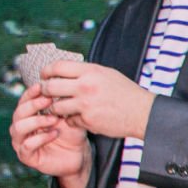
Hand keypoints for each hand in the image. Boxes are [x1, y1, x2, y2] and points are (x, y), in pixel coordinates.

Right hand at [9, 82, 93, 178]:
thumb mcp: (67, 116)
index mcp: (27, 116)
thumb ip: (60, 104)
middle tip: (49, 100)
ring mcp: (21, 142)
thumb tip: (57, 87)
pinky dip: (40, 138)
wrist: (78, 156)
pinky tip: (54, 133)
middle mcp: (20, 127)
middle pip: (18, 112)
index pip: (23, 101)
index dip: (30, 93)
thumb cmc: (71, 134)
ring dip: (36, 121)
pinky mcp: (26, 156)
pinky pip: (27, 145)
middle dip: (33, 105)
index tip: (42, 85)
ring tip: (53, 119)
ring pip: (18, 128)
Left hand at [40, 60, 154, 139]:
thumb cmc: (126, 92)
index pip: (57, 67)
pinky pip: (70, 120)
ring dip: (56, 108)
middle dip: (44, 90)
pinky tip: (80, 117)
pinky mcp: (88, 120)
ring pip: (56, 106)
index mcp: (90, 71)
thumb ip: (86, 72)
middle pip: (50, 87)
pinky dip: (72, 120)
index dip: (46, 71)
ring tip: (62, 107)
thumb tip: (64, 70)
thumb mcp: (107, 73)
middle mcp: (85, 86)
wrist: (144, 113)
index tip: (44, 75)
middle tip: (46, 93)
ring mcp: (86, 104)